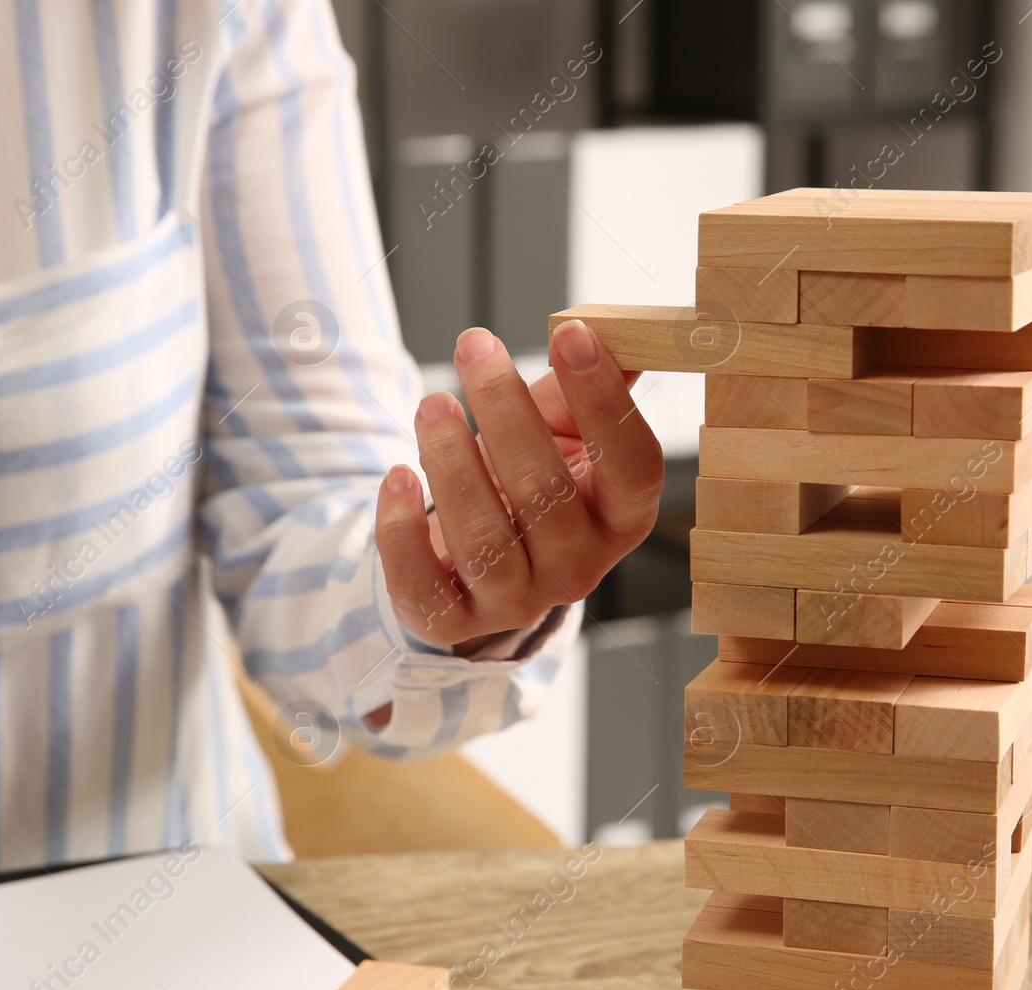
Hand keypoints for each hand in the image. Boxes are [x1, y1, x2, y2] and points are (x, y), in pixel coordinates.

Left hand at [376, 321, 664, 655]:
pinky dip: (402, 531)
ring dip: (451, 461)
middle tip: (474, 349)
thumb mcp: (564, 432)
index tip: (571, 334)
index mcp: (622, 518)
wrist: (475, 556)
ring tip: (432, 404)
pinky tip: (397, 476)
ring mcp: (516, 601)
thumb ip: (586, 386)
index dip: (606, 401)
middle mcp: (579, 568)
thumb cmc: (525, 480)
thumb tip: (605, 326)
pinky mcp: (453, 621)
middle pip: (546, 492)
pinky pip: (424, 586)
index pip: (634, 465)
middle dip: (506, 411)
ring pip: (483, 538)